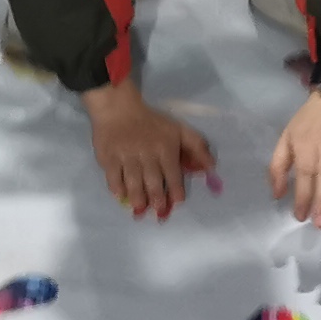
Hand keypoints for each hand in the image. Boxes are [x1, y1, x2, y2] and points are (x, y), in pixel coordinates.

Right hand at [78, 77, 219, 220]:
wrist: (117, 109)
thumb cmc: (151, 122)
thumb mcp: (179, 129)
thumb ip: (197, 147)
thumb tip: (212, 167)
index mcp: (165, 147)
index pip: (172, 173)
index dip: (176, 189)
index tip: (177, 201)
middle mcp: (146, 154)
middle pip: (153, 181)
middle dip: (157, 199)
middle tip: (159, 210)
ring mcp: (126, 157)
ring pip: (133, 183)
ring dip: (138, 198)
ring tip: (140, 208)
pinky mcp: (108, 158)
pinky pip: (113, 178)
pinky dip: (117, 189)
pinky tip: (121, 195)